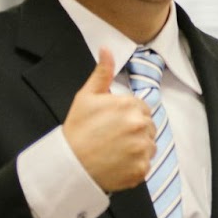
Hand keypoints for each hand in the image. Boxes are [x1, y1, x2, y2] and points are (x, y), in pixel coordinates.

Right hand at [62, 48, 155, 192]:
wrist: (69, 164)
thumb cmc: (77, 129)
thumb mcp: (86, 96)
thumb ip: (102, 72)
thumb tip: (107, 49)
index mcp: (131, 106)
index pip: (142, 108)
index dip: (127, 115)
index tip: (112, 123)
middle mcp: (141, 126)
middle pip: (148, 126)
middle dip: (134, 130)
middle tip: (112, 137)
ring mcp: (143, 149)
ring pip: (149, 145)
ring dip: (137, 147)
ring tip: (114, 150)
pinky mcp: (142, 169)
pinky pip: (145, 164)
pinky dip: (134, 165)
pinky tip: (117, 163)